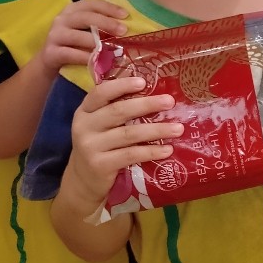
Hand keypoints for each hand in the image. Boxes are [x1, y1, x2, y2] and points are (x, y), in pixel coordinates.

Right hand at [42, 0, 127, 72]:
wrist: (50, 61)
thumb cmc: (74, 43)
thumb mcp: (85, 30)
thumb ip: (100, 25)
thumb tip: (127, 26)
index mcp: (72, 10)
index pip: (91, 4)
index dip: (109, 8)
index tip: (125, 15)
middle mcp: (61, 20)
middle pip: (85, 17)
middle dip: (106, 23)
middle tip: (123, 31)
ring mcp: (54, 36)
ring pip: (77, 36)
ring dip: (97, 42)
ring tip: (112, 48)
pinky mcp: (51, 52)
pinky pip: (70, 54)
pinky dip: (85, 57)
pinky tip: (98, 60)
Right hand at [67, 77, 179, 214]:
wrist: (84, 180)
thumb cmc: (101, 146)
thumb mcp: (101, 125)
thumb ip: (117, 110)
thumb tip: (156, 92)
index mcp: (85, 111)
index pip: (100, 93)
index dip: (121, 85)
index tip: (143, 81)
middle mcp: (84, 126)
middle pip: (118, 111)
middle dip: (147, 105)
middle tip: (170, 102)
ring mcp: (90, 146)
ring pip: (128, 134)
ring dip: (156, 130)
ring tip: (178, 128)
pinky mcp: (99, 165)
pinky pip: (130, 155)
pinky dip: (151, 151)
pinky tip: (167, 150)